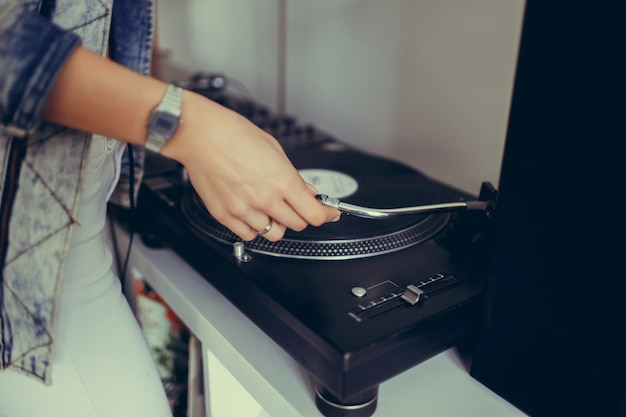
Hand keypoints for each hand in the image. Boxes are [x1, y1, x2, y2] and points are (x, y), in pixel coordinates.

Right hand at [160, 90, 340, 240]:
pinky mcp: (225, 215)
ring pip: (273, 234)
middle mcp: (264, 199)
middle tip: (295, 205)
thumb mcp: (274, 148)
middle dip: (301, 215)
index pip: (314, 214)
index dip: (326, 215)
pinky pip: (248, 235)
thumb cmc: (232, 134)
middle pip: (297, 225)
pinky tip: (252, 211)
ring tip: (268, 205)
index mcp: (282, 180)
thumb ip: (293, 176)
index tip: (329, 213)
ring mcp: (243, 210)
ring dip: (276, 222)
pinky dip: (254, 228)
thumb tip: (307, 192)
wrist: (198, 134)